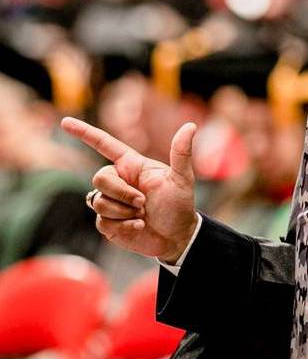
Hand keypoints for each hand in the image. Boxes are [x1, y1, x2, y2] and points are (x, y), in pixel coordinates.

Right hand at [61, 117, 198, 263]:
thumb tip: (190, 126)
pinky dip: (123, 226)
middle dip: (121, 192)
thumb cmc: (180, 204)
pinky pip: (102, 222)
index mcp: (132, 166)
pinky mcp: (107, 222)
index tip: (66, 122)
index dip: (85, 133)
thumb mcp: (182, 179)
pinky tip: (139, 227)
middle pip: (99, 178)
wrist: (177, 236)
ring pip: (98, 201)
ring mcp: (111, 202)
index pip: (104, 144)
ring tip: (142, 215)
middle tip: (142, 202)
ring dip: (123, 211)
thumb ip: (181, 153)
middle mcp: (118, 181)